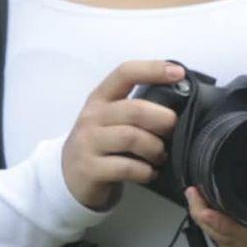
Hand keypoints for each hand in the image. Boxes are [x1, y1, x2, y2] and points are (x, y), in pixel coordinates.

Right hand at [62, 60, 184, 210]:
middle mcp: (92, 116)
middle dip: (163, 120)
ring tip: (161, 155)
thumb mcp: (110, 119)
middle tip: (174, 131)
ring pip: (132, 137)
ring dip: (155, 148)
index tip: (178, 72)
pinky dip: (145, 171)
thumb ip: (136, 109)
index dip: (153, 69)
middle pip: (135, 109)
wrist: (68, 177)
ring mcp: (88, 143)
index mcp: (100, 98)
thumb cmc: (100, 143)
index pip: (125, 73)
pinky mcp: (89, 168)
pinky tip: (150, 173)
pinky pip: (127, 167)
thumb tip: (177, 105)